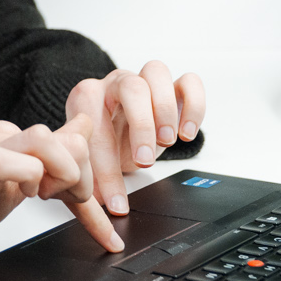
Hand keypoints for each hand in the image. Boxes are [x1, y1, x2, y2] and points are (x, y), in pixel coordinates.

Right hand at [0, 115, 121, 280]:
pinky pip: (8, 160)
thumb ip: (45, 171)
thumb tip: (83, 148)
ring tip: (49, 202)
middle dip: (85, 178)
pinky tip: (25, 199)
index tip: (104, 220)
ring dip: (62, 174)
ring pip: (42, 138)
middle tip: (75, 210)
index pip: (69, 139)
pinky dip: (29, 179)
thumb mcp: (11, 193)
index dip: (94, 176)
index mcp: (8, 143)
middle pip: (65, 136)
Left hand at [65, 61, 205, 217]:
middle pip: (131, 87)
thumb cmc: (101, 140)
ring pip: (158, 73)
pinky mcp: (172, 87)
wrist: (113, 125)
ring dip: (166, 110)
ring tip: (167, 141)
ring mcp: (144, 80)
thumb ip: (94, 179)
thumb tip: (107, 207)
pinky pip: (190, 82)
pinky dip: (194, 105)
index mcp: (86, 98)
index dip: (106, 170)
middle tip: (145, 159)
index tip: (117, 200)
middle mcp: (115, 83)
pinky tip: (187, 132)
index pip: (97, 128)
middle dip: (142, 126)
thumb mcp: (90, 162)